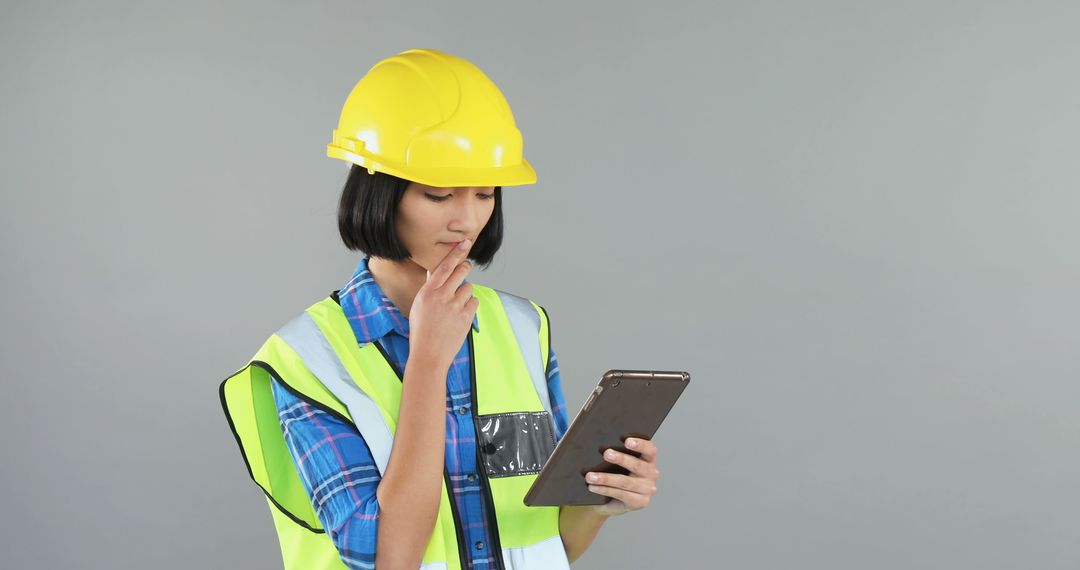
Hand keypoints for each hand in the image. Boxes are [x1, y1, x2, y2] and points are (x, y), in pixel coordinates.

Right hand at [407, 239, 477, 370]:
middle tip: (465, 268)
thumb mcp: (419, 305)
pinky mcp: (465, 317)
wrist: (428, 355)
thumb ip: (430, 287)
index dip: (455, 253)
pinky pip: (474, 302)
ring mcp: (454, 307)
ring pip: (468, 288)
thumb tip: (436, 270)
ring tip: (455, 305)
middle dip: (465, 268)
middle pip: (461, 271)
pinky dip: (470, 306)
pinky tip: (461, 314)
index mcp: (427, 292)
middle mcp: (441, 297)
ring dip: (465, 293)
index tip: (464, 242)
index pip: (444, 267)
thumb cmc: (421, 331)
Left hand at [584, 437, 659, 516]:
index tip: (626, 441)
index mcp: (649, 459)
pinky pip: (620, 494)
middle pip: (637, 465)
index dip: (640, 444)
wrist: (611, 499)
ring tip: (590, 476)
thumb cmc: (615, 474)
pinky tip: (593, 487)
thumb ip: (615, 453)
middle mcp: (652, 474)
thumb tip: (600, 447)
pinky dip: (604, 490)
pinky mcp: (640, 502)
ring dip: (606, 478)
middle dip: (621, 459)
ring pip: (625, 482)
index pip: (650, 449)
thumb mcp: (617, 463)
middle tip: (606, 453)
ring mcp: (647, 489)